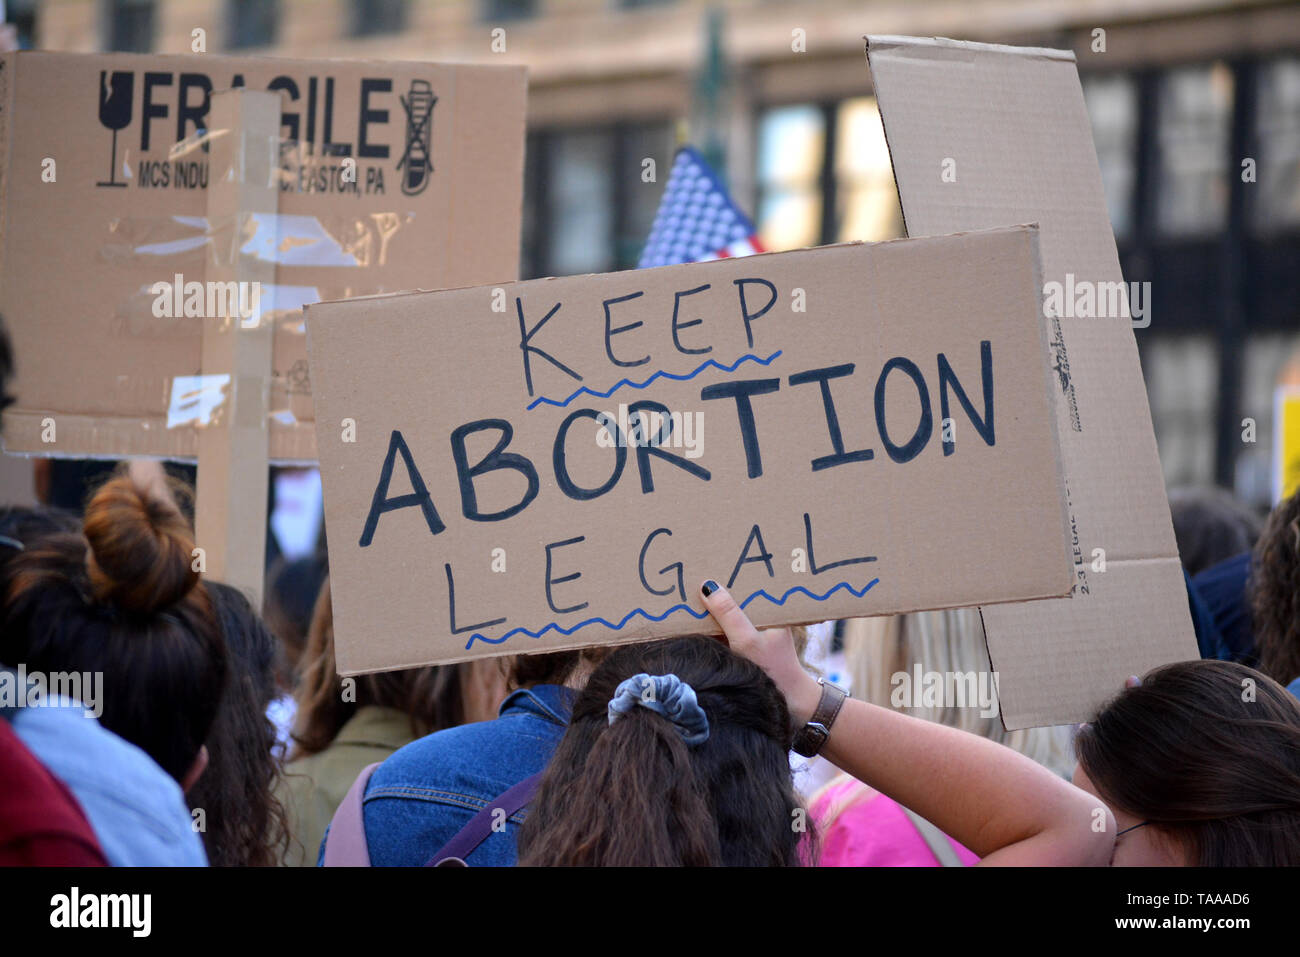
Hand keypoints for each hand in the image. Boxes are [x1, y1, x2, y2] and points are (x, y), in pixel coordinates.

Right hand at [699, 579, 820, 724]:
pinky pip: (724, 630)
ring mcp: (753, 632)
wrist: (788, 704)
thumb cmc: (773, 671)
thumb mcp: (747, 640)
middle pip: (734, 599)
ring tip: (687, 596)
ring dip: (711, 610)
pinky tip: (693, 621)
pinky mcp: (744, 646)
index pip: (745, 585)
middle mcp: (762, 617)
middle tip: (689, 580)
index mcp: (770, 608)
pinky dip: (711, 627)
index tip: (705, 567)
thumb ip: (728, 614)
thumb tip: (707, 586)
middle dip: (715, 593)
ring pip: (728, 615)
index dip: (726, 576)